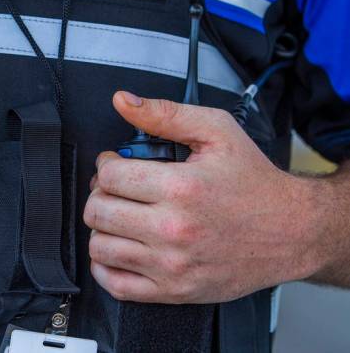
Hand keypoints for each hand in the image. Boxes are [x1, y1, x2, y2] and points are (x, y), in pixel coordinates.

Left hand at [83, 91, 319, 303]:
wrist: (293, 231)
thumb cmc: (254, 182)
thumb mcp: (216, 131)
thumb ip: (164, 114)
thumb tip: (123, 101)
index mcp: (181, 188)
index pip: (109, 176)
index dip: (106, 165)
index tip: (115, 165)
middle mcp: (174, 229)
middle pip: (99, 211)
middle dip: (100, 194)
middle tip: (116, 190)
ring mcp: (174, 265)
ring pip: (101, 247)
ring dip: (102, 229)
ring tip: (119, 217)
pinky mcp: (176, 291)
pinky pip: (117, 286)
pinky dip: (106, 267)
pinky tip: (120, 248)